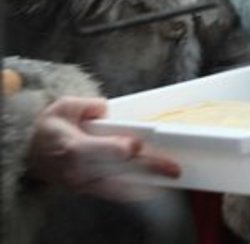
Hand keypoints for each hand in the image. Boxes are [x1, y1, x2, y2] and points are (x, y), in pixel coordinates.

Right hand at [26, 96, 180, 200]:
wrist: (29, 155)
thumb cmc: (49, 129)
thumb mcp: (63, 107)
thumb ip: (87, 104)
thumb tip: (106, 108)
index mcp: (73, 148)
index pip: (104, 151)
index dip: (124, 148)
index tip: (140, 145)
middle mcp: (81, 170)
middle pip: (120, 170)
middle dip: (148, 168)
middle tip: (173, 168)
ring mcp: (85, 183)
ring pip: (121, 186)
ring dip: (147, 183)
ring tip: (170, 178)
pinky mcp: (90, 189)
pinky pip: (115, 193)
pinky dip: (136, 192)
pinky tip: (155, 187)